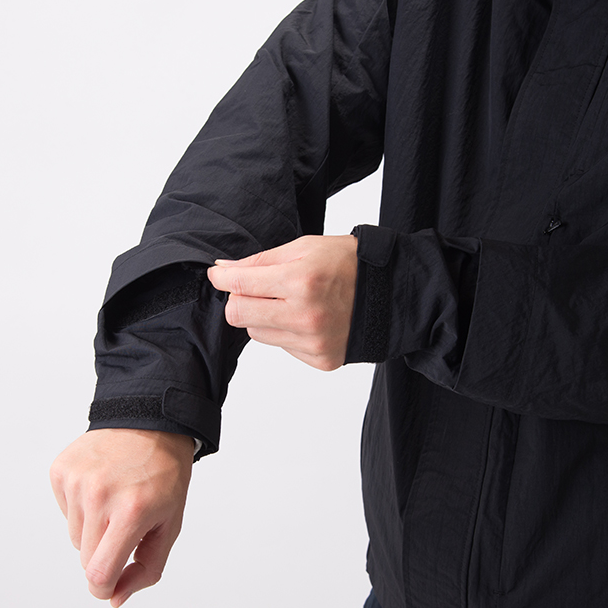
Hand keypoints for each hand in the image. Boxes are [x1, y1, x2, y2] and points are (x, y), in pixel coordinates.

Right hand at [49, 427, 193, 607]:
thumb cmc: (165, 475)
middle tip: (126, 525)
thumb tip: (114, 597)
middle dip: (105, 553)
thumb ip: (146, 568)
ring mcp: (77, 480)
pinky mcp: (61, 470)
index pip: (99, 573)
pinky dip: (82, 506)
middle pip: (86, 558)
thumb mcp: (171, 523)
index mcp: (131, 511)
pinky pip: (65, 510)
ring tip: (116, 499)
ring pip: (75, 536)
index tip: (110, 585)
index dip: (103, 588)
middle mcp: (100, 495)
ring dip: (94, 528)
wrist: (151, 422)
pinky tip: (102, 483)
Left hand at [207, 234, 357, 370]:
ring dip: (263, 317)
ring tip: (289, 302)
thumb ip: (260, 261)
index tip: (218, 275)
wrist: (390, 292)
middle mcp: (305, 316)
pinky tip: (306, 318)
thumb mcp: (303, 247)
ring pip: (257, 333)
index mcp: (300, 282)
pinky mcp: (320, 360)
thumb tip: (224, 270)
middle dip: (239, 299)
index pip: (240, 285)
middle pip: (238, 315)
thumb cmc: (348, 264)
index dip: (222, 278)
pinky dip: (285, 332)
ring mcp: (313, 342)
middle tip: (255, 288)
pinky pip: (281, 347)